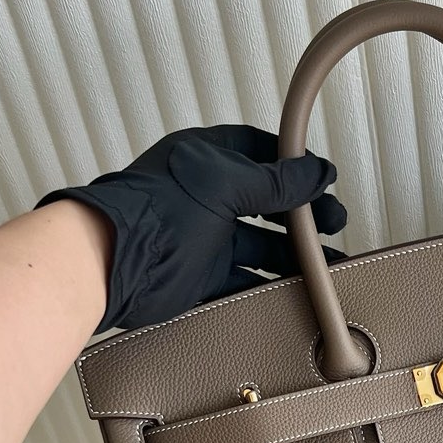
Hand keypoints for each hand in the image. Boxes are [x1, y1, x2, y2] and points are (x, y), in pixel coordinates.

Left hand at [37, 125, 345, 331]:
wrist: (110, 263)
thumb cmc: (154, 212)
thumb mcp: (225, 186)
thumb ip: (275, 182)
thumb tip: (315, 172)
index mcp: (206, 159)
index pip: (258, 152)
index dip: (292, 164)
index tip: (321, 178)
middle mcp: (205, 196)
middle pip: (265, 203)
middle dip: (300, 215)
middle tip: (331, 225)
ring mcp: (203, 237)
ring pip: (259, 245)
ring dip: (292, 256)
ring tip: (324, 265)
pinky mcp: (200, 275)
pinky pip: (244, 280)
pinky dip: (269, 286)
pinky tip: (292, 291)